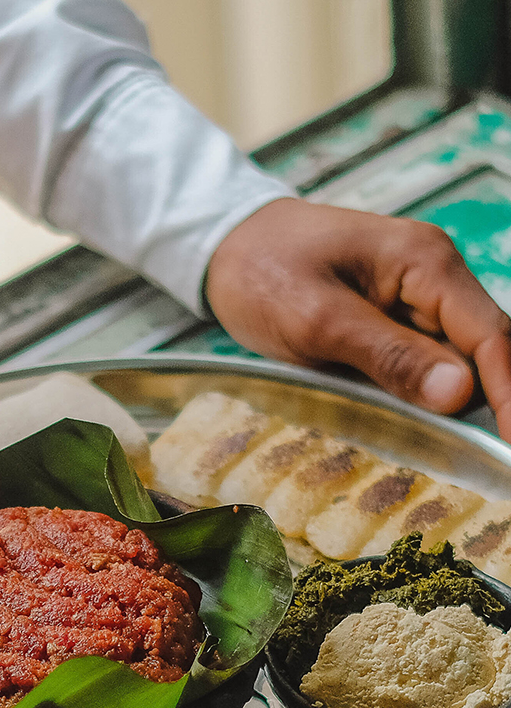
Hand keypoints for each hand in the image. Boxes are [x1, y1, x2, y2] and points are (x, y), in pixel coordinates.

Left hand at [205, 198, 510, 440]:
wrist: (226, 244)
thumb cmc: (262, 270)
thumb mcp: (316, 319)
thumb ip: (389, 355)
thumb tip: (459, 394)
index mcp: (424, 262)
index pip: (490, 336)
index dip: (509, 396)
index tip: (510, 446)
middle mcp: (434, 275)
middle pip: (486, 350)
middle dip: (495, 404)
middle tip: (492, 462)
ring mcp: (417, 298)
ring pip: (460, 361)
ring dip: (460, 407)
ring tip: (466, 454)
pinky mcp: (397, 319)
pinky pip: (429, 362)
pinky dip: (431, 397)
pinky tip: (429, 430)